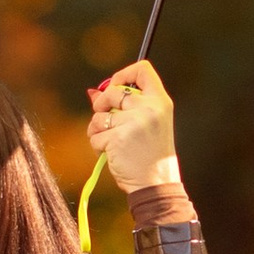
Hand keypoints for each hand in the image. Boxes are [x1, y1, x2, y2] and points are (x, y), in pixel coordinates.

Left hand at [86, 58, 178, 193]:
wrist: (156, 184)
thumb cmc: (151, 155)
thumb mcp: (147, 125)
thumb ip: (125, 106)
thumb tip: (93, 92)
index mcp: (160, 102)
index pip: (143, 69)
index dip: (124, 74)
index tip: (116, 85)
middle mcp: (148, 108)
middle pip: (113, 90)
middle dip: (102, 105)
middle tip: (107, 120)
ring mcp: (132, 122)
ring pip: (99, 116)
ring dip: (98, 129)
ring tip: (112, 142)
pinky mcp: (117, 138)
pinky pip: (95, 135)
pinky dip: (98, 145)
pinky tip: (112, 153)